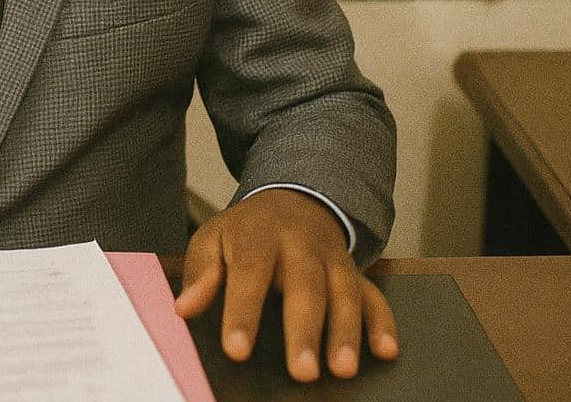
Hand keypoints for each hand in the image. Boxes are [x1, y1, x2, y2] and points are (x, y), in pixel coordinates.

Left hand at [174, 188, 397, 381]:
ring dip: (347, 332)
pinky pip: (374, 295)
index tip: (237, 349)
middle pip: (306, 286)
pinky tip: (385, 350)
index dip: (244, 312)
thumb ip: (200, 271)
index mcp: (260, 234)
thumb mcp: (213, 238)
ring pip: (345, 293)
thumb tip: (185, 307)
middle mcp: (302, 244)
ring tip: (342, 369)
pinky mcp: (355, 272)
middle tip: (302, 372)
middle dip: (305, 330)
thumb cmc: (247, 231)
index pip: (251, 272)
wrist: (294, 198)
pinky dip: (383, 322)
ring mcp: (333, 258)